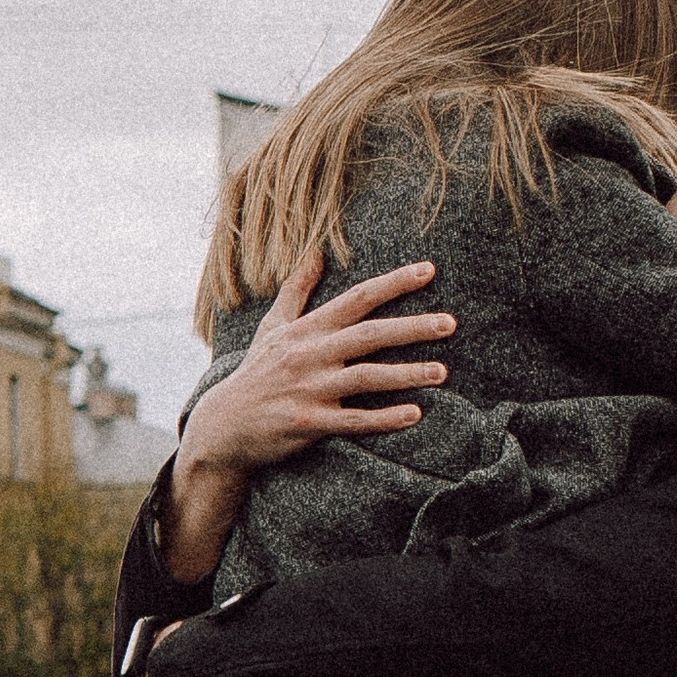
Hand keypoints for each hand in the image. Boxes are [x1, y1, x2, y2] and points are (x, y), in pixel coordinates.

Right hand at [161, 250, 455, 578]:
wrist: (225, 425)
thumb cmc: (256, 373)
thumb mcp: (273, 326)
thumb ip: (298, 289)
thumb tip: (318, 251)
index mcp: (307, 329)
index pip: (357, 298)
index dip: (394, 283)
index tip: (429, 270)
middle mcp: (310, 354)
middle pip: (369, 335)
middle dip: (412, 327)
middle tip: (451, 323)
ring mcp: (310, 389)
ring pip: (366, 378)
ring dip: (406, 374)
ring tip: (442, 372)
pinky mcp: (309, 423)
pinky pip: (354, 420)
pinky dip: (384, 418)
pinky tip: (414, 414)